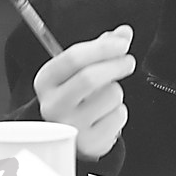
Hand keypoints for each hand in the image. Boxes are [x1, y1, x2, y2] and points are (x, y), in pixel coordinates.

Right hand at [34, 25, 134, 159]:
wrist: (70, 134)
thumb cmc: (76, 95)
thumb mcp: (80, 69)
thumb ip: (101, 47)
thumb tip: (124, 33)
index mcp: (46, 80)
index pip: (73, 58)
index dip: (103, 47)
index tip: (122, 43)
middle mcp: (53, 104)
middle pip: (90, 78)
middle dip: (116, 65)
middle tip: (128, 61)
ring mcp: (70, 126)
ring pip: (110, 96)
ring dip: (116, 92)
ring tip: (106, 97)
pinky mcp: (89, 142)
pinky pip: (118, 117)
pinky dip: (120, 112)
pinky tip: (107, 115)